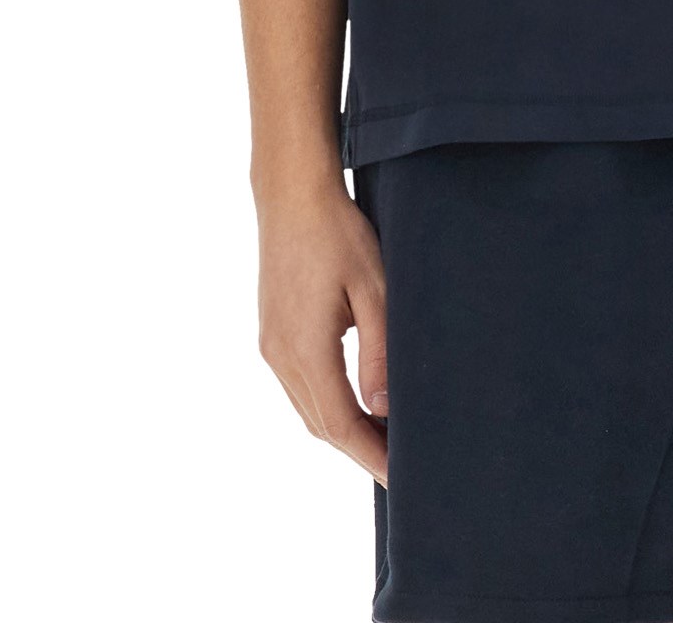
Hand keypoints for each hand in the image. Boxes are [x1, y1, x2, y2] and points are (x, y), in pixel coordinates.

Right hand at [255, 177, 388, 484]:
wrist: (292, 195)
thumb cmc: (339, 233)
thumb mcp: (374, 288)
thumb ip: (380, 351)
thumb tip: (384, 410)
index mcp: (305, 349)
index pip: (339, 424)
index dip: (370, 455)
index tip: (400, 476)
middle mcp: (280, 355)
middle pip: (320, 425)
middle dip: (359, 450)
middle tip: (400, 466)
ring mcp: (271, 345)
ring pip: (307, 408)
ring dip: (342, 430)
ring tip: (384, 441)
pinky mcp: (272, 333)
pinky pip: (299, 386)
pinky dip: (327, 404)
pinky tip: (354, 404)